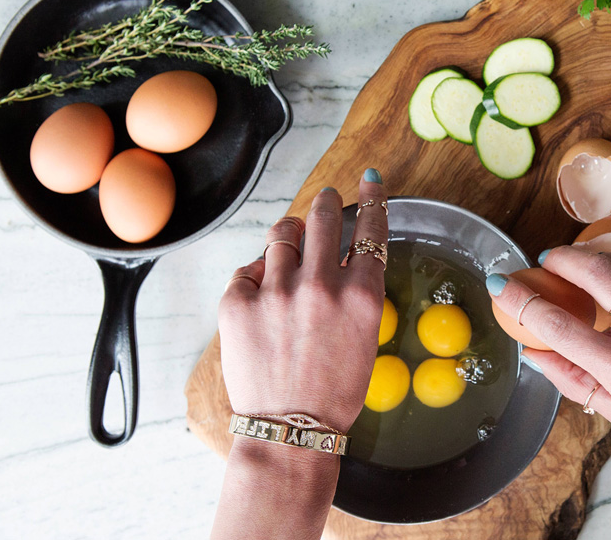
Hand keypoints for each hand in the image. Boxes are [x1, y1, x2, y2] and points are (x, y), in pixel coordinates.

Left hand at [218, 173, 388, 433]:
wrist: (292, 429)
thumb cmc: (335, 391)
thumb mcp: (365, 336)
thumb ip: (355, 292)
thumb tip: (340, 258)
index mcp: (362, 294)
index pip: (371, 229)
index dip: (373, 198)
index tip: (369, 181)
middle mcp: (321, 284)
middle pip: (323, 216)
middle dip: (326, 203)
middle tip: (326, 201)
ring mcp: (276, 291)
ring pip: (282, 235)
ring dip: (290, 234)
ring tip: (291, 244)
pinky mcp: (238, 302)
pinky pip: (248, 269)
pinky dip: (257, 276)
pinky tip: (264, 294)